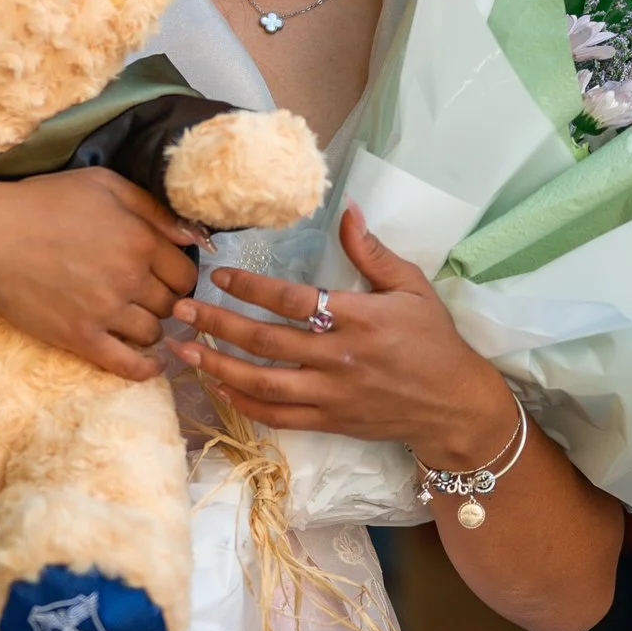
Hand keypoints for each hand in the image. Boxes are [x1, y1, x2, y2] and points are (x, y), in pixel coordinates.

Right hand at [0, 168, 206, 382]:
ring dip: (150, 327)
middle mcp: (129, 278)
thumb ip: (153, 208)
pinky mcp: (81, 338)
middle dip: (164, 300)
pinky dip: (144, 368)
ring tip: (136, 318)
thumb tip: (195, 235)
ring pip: (152, 333)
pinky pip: (127, 364)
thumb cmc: (46, 202)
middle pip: (171, 304)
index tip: (165, 275)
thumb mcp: (105, 184)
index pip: (185, 272)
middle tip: (147, 295)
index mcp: (139, 240)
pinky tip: (150, 365)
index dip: (178, 274)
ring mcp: (105, 311)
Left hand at [170, 205, 514, 467]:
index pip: (293, 300)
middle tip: (179, 309)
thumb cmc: (432, 340)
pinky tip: (216, 385)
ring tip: (181, 348)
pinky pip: (276, 416)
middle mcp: (339, 358)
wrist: (452, 405)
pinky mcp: (328, 422)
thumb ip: (372, 251)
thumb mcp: (412, 287)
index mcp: (359, 318)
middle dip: (217, 324)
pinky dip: (242, 403)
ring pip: (262, 383)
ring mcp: (331, 394)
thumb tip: (346, 208)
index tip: (220, 273)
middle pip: (265, 341)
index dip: (252, 286)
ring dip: (217, 365)